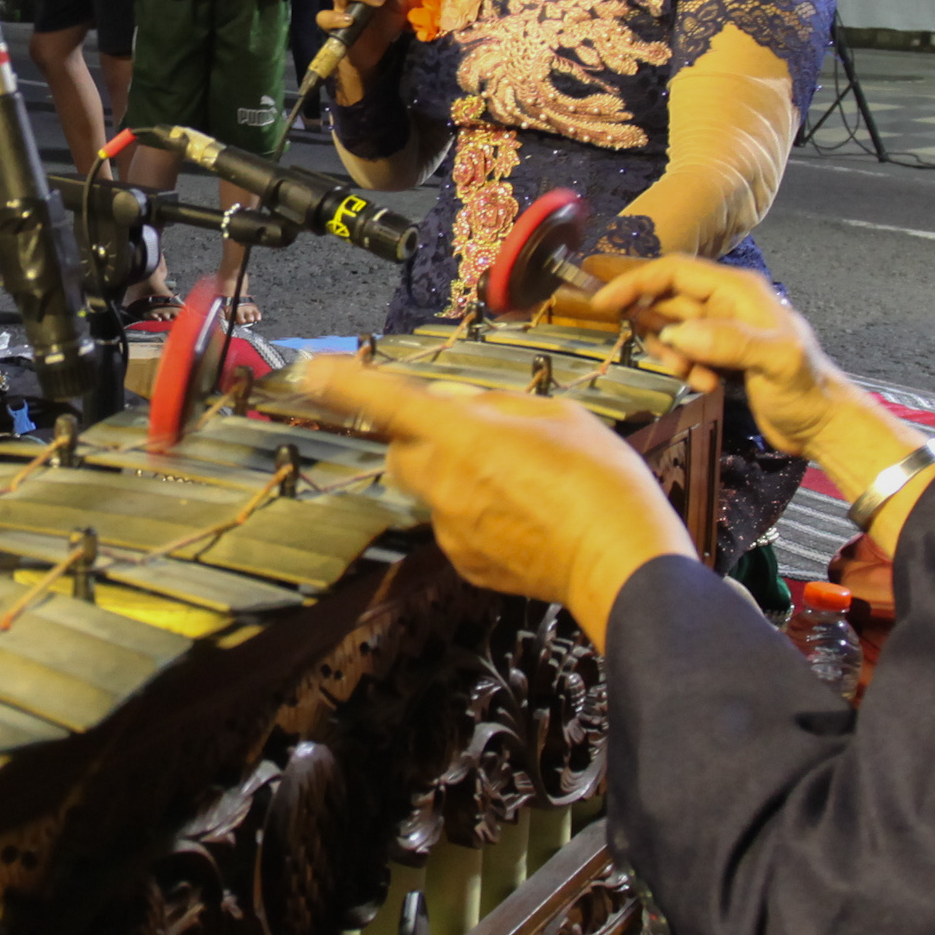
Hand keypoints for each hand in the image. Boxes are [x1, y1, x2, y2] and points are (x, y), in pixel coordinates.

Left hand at [283, 357, 693, 634]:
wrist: (623, 563)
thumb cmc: (602, 483)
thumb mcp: (558, 416)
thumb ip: (497, 405)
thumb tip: (458, 405)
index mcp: (464, 436)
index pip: (386, 401)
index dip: (343, 383)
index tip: (311, 370)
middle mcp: (446, 484)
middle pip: (403, 451)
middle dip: (424, 439)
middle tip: (478, 434)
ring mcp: (453, 529)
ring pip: (432, 491)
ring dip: (456, 478)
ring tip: (521, 482)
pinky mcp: (467, 564)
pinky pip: (457, 527)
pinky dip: (478, 516)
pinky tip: (526, 516)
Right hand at [583, 255, 857, 464]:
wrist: (823, 424)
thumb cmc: (807, 390)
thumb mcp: (775, 362)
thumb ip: (729, 342)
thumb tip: (676, 333)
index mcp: (738, 290)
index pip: (674, 271)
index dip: (635, 282)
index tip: (603, 303)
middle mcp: (726, 302)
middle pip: (666, 298)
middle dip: (655, 329)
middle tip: (670, 360)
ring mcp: (721, 328)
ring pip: (670, 328)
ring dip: (672, 354)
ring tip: (697, 376)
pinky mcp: (719, 353)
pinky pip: (682, 350)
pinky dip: (685, 368)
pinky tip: (709, 385)